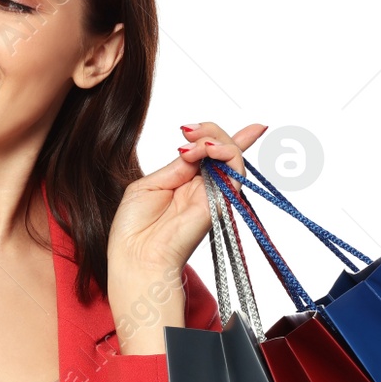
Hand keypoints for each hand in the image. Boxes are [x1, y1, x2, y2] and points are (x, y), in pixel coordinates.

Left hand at [106, 121, 266, 353]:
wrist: (136, 257)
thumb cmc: (135, 228)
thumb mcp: (149, 184)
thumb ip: (177, 166)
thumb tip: (196, 147)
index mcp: (184, 183)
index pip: (209, 154)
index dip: (222, 137)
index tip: (245, 124)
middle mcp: (203, 188)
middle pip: (222, 149)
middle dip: (209, 131)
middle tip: (186, 131)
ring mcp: (213, 195)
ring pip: (232, 156)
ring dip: (215, 139)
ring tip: (193, 143)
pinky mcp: (220, 203)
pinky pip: (233, 172)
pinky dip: (222, 153)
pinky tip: (203, 151)